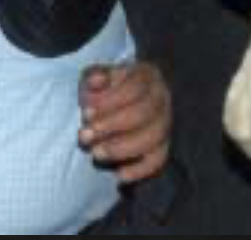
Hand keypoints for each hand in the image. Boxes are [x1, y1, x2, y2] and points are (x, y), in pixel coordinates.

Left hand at [78, 61, 170, 183]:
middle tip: (84, 135)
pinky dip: (140, 170)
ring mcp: (165, 122)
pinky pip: (159, 160)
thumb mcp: (96, 75)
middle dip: (111, 126)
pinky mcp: (163, 145)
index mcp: (147, 75)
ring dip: (122, 148)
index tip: (85, 112)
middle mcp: (161, 97)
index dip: (109, 101)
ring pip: (153, 138)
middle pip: (144, 112)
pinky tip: (118, 175)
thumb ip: (95, 76)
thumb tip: (95, 81)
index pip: (134, 87)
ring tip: (95, 153)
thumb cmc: (105, 87)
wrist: (118, 102)